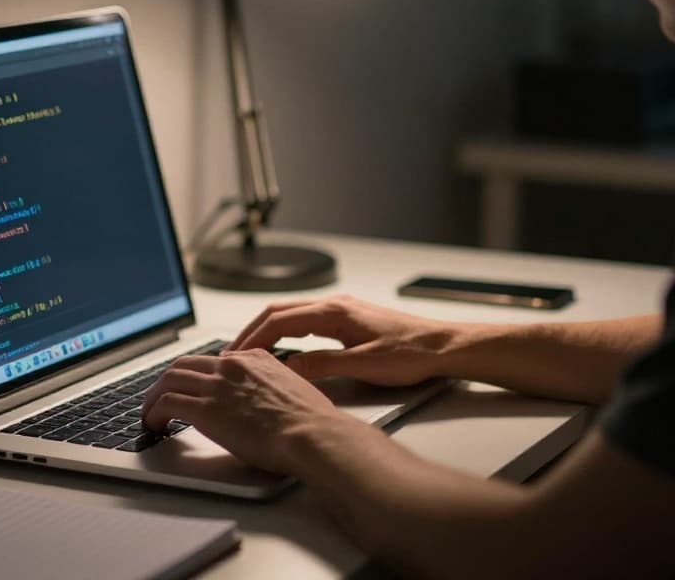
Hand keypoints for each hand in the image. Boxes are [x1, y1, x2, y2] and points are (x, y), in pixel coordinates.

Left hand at [140, 349, 364, 475]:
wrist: (312, 434)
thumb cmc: (312, 422)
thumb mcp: (295, 389)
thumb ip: (275, 386)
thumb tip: (269, 400)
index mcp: (254, 358)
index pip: (214, 361)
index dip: (198, 376)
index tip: (193, 389)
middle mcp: (232, 366)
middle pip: (185, 364)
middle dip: (169, 381)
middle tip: (161, 398)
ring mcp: (216, 385)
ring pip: (168, 380)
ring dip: (154, 397)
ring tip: (150, 414)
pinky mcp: (205, 409)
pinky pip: (165, 404)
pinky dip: (152, 413)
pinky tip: (154, 425)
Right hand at [228, 294, 458, 385]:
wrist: (443, 346)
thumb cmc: (411, 354)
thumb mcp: (363, 365)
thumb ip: (323, 365)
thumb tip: (288, 369)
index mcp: (334, 312)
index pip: (279, 321)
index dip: (253, 339)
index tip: (235, 356)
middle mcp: (335, 305)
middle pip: (279, 312)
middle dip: (252, 332)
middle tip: (231, 354)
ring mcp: (342, 310)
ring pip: (292, 315)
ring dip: (268, 331)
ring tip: (250, 353)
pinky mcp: (349, 319)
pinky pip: (307, 322)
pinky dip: (287, 333)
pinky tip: (284, 349)